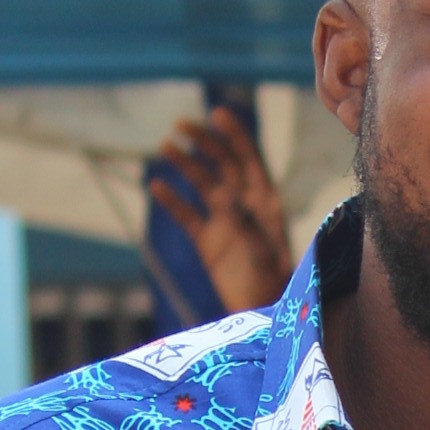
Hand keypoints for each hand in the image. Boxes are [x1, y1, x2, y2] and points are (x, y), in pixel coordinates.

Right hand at [147, 106, 293, 315]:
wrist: (260, 316)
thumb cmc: (273, 287)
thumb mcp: (264, 256)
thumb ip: (248, 227)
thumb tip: (228, 200)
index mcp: (266, 203)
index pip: (250, 159)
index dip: (235, 135)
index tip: (217, 113)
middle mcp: (245, 206)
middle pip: (223, 163)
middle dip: (205, 142)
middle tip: (181, 125)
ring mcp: (224, 221)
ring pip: (202, 183)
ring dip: (185, 164)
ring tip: (165, 146)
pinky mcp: (207, 240)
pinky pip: (186, 214)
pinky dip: (171, 199)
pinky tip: (155, 184)